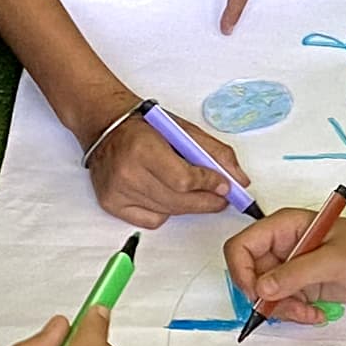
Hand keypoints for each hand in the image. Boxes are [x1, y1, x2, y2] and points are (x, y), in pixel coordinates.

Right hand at [87, 111, 242, 227]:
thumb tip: (239, 180)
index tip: (225, 186)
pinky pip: (151, 220)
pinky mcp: (111, 204)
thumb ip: (215, 153)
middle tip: (221, 198)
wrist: (106, 126)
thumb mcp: (183, 130)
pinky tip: (167, 196)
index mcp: (143, 148)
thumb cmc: (145, 126)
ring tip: (195, 193)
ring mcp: (117, 191)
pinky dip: (165, 212)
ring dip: (188, 205)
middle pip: (178, 201)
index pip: (184, 180)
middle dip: (206, 202)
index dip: (209, 185)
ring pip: (168, 211)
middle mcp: (127, 172)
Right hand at [223, 207, 345, 325]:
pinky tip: (317, 314)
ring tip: (309, 313)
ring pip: (265, 294)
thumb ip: (296, 273)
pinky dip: (295, 313)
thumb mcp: (335, 260)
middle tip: (289, 308)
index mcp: (285, 226)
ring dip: (282, 310)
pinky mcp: (304, 284)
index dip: (241, 272)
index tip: (258, 294)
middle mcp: (284, 245)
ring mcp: (293, 266)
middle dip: (264, 297)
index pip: (241, 246)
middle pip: (250, 274)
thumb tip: (261, 289)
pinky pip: (284, 303)